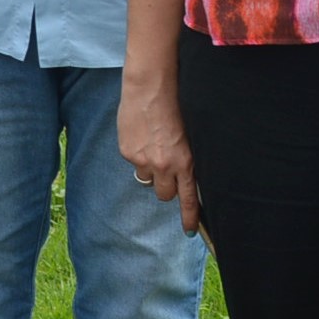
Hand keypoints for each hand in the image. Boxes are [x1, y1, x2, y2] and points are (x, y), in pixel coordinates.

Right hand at [119, 76, 202, 234]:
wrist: (150, 88)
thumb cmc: (175, 106)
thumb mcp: (189, 137)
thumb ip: (186, 159)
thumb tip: (184, 176)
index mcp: (185, 162)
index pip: (187, 199)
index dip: (189, 217)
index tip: (190, 231)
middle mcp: (164, 166)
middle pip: (165, 195)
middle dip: (166, 187)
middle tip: (166, 171)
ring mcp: (143, 161)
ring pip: (147, 179)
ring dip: (151, 170)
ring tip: (153, 147)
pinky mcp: (127, 153)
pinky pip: (134, 163)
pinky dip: (137, 154)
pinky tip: (141, 136)